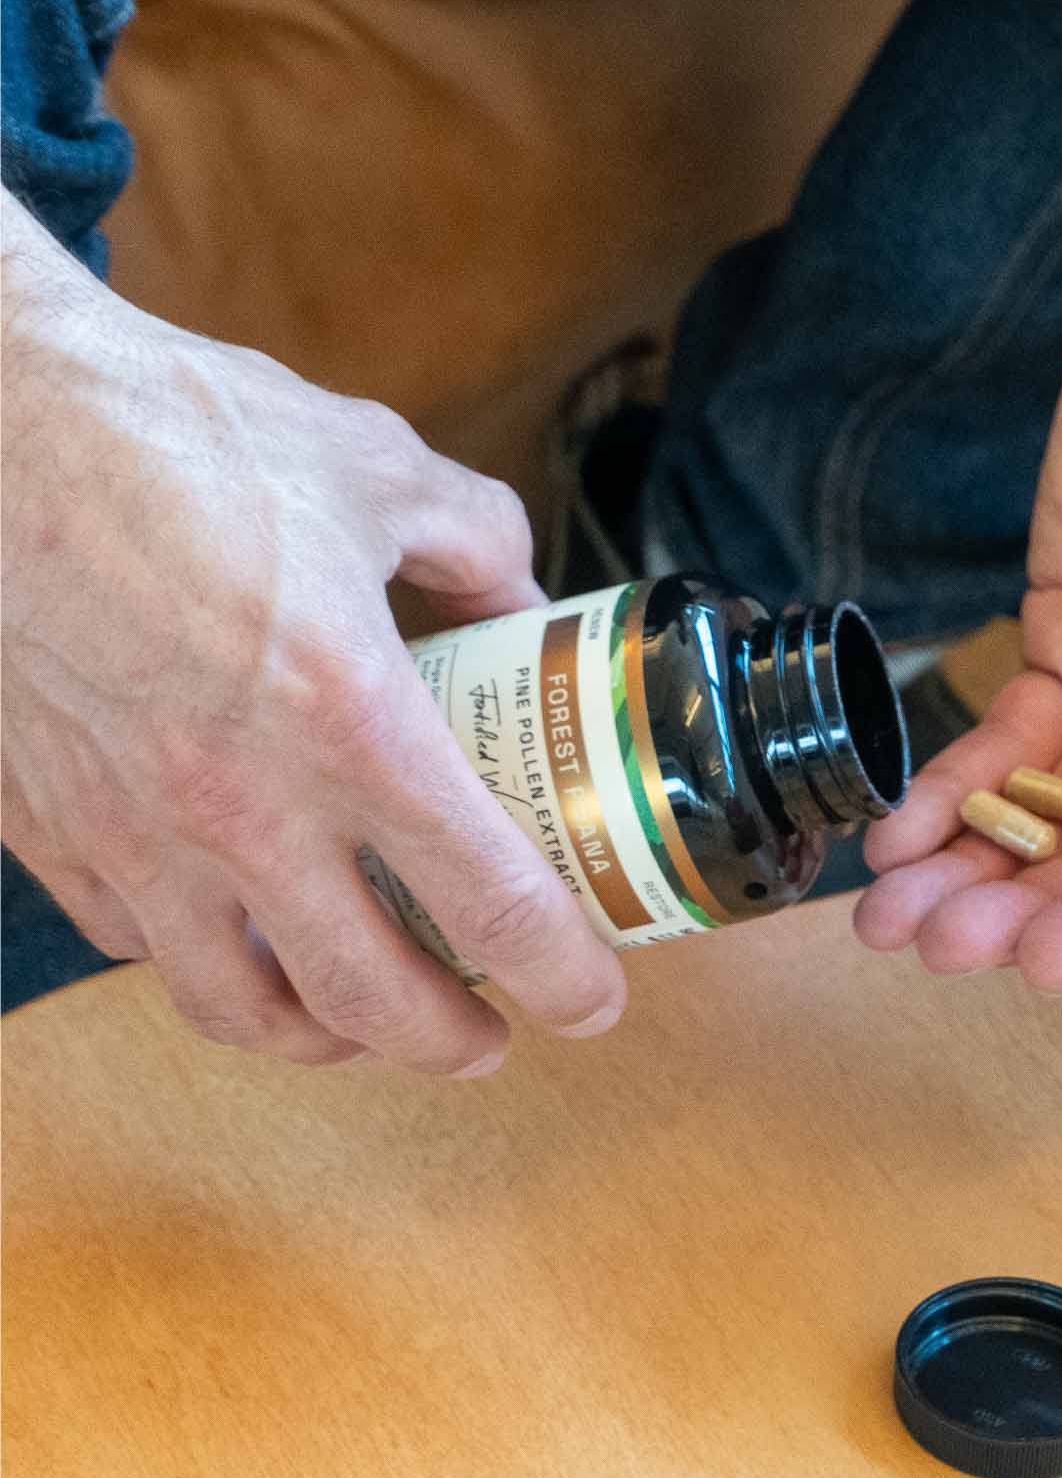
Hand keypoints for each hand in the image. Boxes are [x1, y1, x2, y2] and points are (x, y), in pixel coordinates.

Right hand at [2, 195, 624, 1069]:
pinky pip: (140, 945)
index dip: (562, 972)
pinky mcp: (52, 828)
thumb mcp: (374, 467)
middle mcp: (244, 803)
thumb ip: (477, 545)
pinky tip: (240, 942)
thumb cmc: (176, 435)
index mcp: (351, 718)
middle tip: (492, 1038)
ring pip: (242, 1006)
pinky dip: (207, 966)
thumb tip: (518, 605)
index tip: (592, 998)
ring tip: (367, 1025)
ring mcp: (137, 830)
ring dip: (324, 1040)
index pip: (489, 900)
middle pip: (371, 996)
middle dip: (451, 1043)